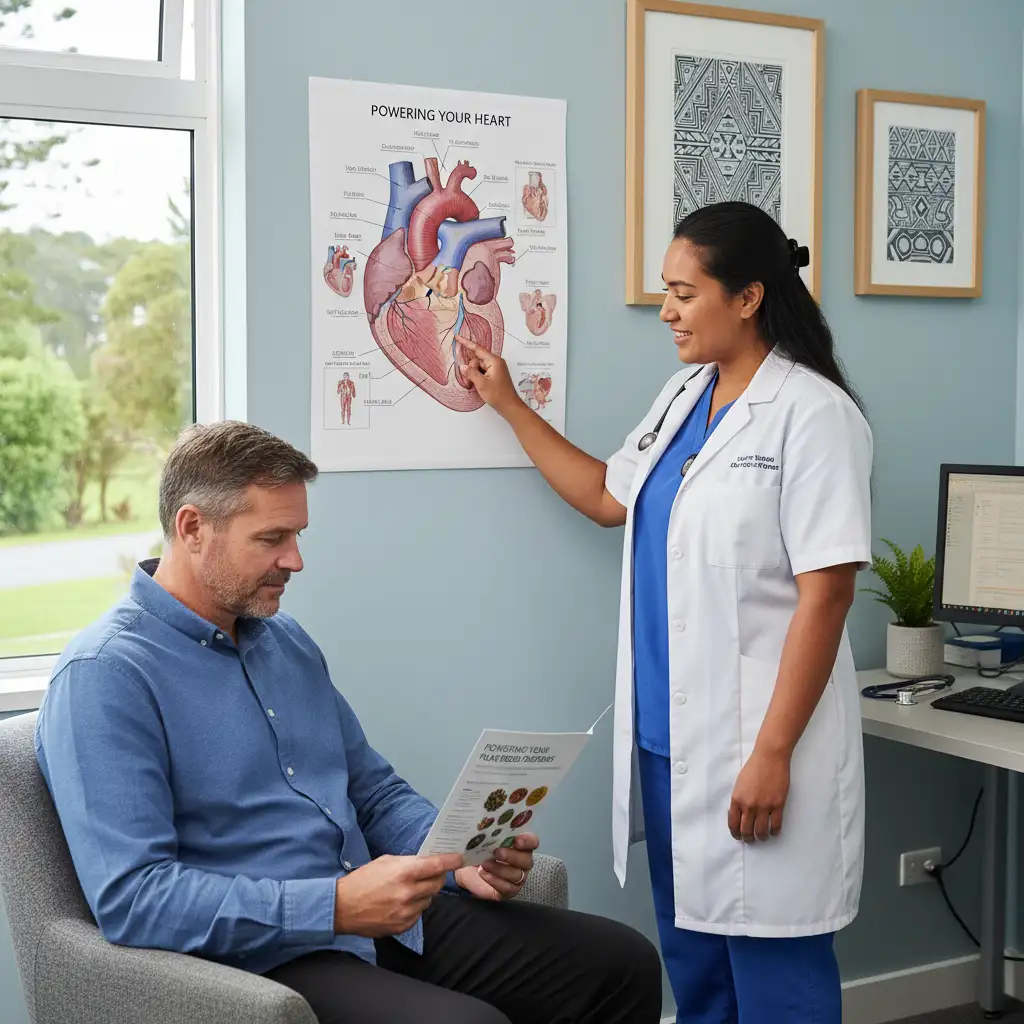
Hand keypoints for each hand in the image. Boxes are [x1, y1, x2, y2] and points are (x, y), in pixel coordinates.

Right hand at [334, 853, 463, 937]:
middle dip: (437, 877)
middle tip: (430, 874)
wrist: (343, 907)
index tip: (459, 859)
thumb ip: (409, 862)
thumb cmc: (363, 879)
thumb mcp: (386, 861)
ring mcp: (407, 912)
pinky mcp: (403, 926)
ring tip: (408, 890)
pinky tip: (401, 903)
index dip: (451, 861)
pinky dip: (415, 907)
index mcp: (405, 872)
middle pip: (438, 883)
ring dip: (424, 893)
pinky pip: (418, 914)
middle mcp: (409, 892)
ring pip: (429, 900)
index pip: (437, 865)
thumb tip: (428, 862)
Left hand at [455, 833, 537, 900]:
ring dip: (500, 869)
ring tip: (484, 864)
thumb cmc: (479, 850)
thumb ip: (487, 833)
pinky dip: (495, 880)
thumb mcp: (481, 839)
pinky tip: (483, 874)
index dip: (528, 841)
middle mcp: (522, 861)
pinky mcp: (509, 890)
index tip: (516, 840)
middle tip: (496, 852)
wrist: (467, 871)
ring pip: (517, 875)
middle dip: (512, 856)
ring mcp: (518, 877)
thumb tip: (483, 826)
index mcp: (520, 844)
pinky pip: (507, 888)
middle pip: (527, 860)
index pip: (532, 841)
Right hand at [456, 336, 520, 416]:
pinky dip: (477, 377)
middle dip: (470, 368)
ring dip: (473, 374)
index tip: (457, 337)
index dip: (466, 343)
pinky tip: (476, 385)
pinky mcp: (494, 375)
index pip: (477, 349)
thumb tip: (463, 367)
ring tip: (474, 386)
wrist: (510, 406)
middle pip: (477, 359)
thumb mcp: (482, 384)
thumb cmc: (498, 395)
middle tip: (469, 382)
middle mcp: (495, 363)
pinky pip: (482, 372)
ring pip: (478, 366)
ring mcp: (495, 369)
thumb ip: (471, 373)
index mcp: (494, 361)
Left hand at [728, 750, 790, 841]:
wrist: (769, 758)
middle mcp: (749, 805)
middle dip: (748, 838)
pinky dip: (774, 832)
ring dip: (761, 837)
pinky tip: (774, 832)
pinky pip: (776, 825)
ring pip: (761, 831)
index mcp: (737, 799)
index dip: (735, 832)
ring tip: (762, 837)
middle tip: (750, 839)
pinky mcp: (777, 805)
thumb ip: (739, 799)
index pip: (733, 822)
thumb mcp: (740, 784)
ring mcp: (764, 806)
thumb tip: (739, 814)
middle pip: (746, 830)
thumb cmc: (754, 767)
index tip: (738, 836)